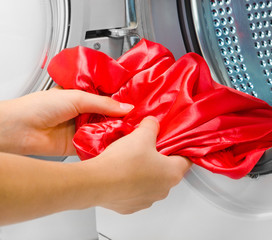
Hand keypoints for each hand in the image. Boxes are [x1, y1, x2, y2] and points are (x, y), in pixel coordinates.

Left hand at [0, 87, 133, 155]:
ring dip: (117, 130)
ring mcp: (84, 128)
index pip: (108, 97)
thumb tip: (127, 107)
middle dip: (123, 116)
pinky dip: (108, 144)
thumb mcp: (77, 97)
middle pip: (110, 114)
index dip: (123, 99)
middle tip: (141, 117)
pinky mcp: (82, 144)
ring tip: (134, 129)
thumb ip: (104, 103)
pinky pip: (99, 144)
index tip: (140, 102)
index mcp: (84, 96)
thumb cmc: (40, 106)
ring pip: (107, 129)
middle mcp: (85, 112)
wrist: (20, 130)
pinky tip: (120, 142)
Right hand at [85, 116, 191, 213]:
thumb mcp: (142, 135)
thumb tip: (153, 123)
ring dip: (145, 172)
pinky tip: (121, 173)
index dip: (180, 149)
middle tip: (148, 147)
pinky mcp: (130, 207)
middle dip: (159, 159)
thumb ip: (152, 126)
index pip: (186, 160)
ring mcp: (146, 201)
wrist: (96, 182)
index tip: (173, 143)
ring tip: (131, 160)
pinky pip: (135, 192)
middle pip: (167, 171)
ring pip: (150, 183)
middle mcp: (163, 190)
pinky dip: (131, 184)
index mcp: (172, 173)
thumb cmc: (124, 161)